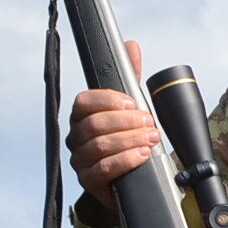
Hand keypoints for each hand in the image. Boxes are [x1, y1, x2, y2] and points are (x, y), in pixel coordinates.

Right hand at [65, 39, 158, 214]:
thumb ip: (130, 78)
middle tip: (149, 122)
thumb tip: (131, 46)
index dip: (108, 100)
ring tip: (150, 139)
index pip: (84, 101)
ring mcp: (80, 160)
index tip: (132, 102)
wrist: (131, 179)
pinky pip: (102, 170)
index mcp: (83, 116)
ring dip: (129, 140)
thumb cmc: (128, 140)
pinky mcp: (89, 181)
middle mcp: (77, 137)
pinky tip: (141, 155)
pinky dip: (124, 161)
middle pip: (94, 124)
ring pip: (98, 146)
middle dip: (126, 122)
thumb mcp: (131, 108)